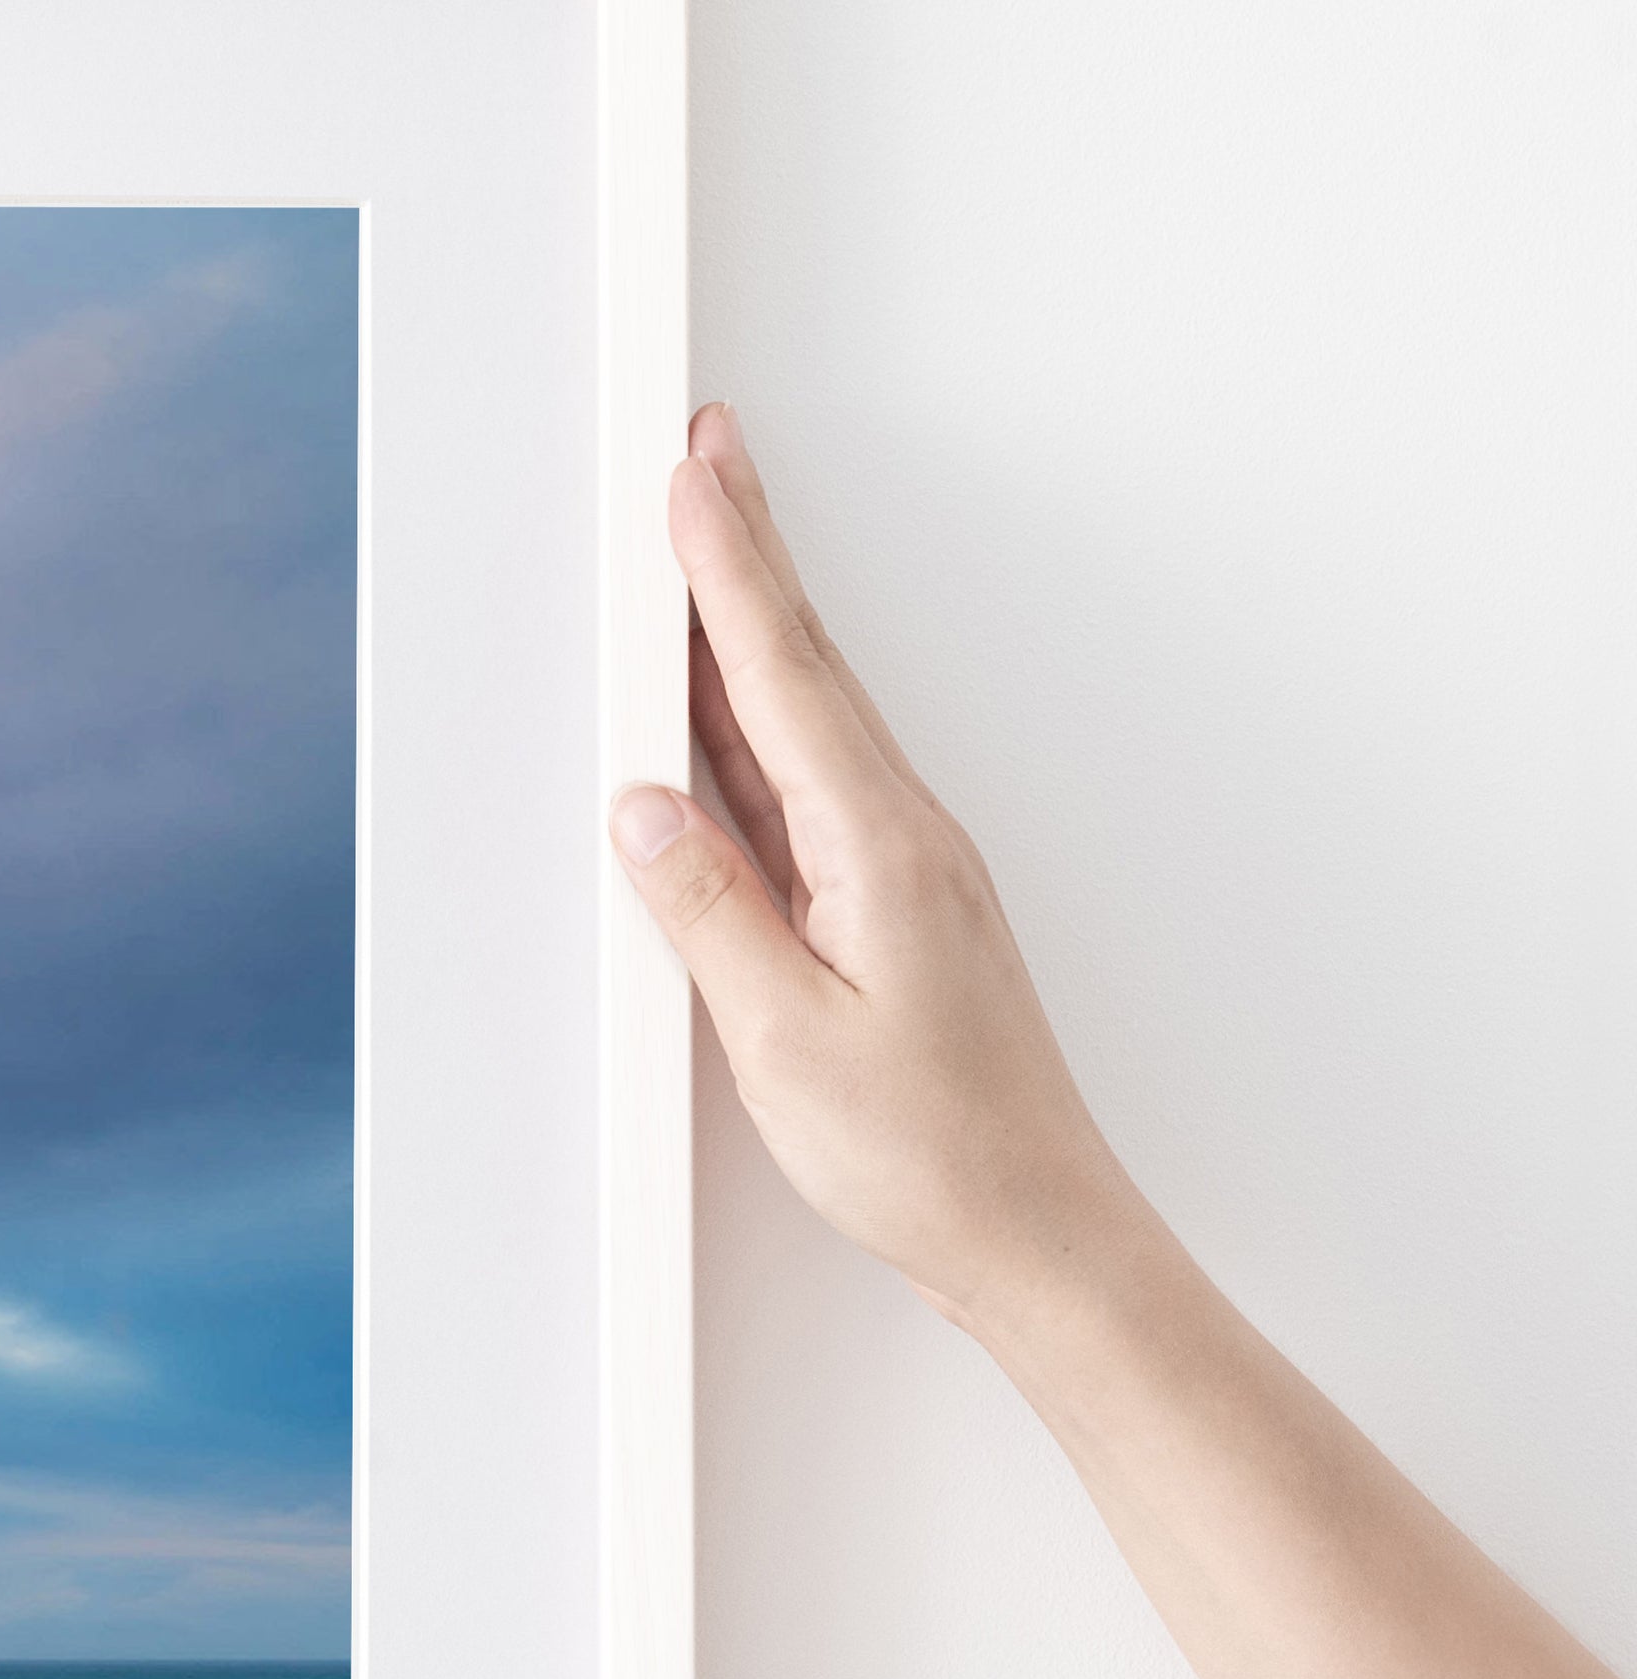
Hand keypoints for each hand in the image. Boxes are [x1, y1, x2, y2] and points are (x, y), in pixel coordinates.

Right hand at [612, 405, 1159, 1341]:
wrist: (1034, 1230)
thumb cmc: (926, 1151)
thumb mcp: (787, 1038)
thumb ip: (709, 910)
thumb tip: (644, 806)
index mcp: (880, 849)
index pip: (782, 682)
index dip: (729, 572)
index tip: (693, 476)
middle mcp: (900, 834)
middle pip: (802, 665)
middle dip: (745, 551)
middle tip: (705, 448)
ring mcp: (895, 866)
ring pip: (799, 716)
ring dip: (744, 622)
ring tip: (698, 541)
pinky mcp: (883, 904)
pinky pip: (800, 784)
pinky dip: (749, 720)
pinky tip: (712, 708)